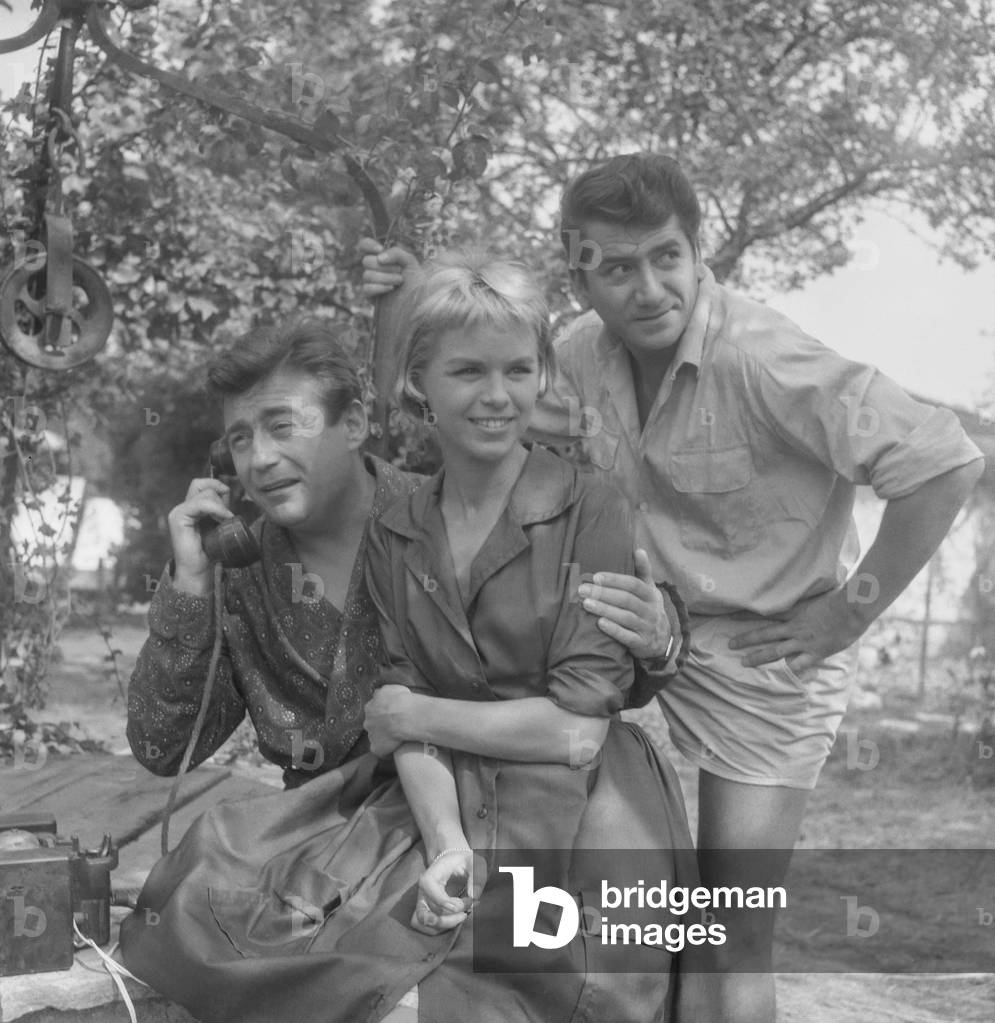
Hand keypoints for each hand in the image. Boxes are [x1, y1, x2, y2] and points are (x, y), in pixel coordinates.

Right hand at [167, 478, 232, 592]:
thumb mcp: (220, 524)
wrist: (200, 570)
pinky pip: (199, 504)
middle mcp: (183, 507)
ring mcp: (179, 511)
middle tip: (226, 515)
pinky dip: (215, 509)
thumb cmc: (212, 551)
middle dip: (220, 496)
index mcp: (192, 507)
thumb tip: (235, 492)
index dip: (219, 488)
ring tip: (224, 521)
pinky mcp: (178, 518)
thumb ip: (222, 509)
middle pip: (202, 485)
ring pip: (204, 493)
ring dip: (220, 506)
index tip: (229, 507)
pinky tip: (222, 519)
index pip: (203, 484)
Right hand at [357, 237, 419, 298]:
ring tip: (400, 281)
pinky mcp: (369, 296)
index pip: (364, 245)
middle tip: (399, 271)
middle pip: (366, 261)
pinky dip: (380, 287)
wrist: (419, 301)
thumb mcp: (409, 261)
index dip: (368, 245)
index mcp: (381, 257)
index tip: (380, 249)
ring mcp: (370, 282)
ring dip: (386, 277)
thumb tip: (379, 258)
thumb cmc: (415, 280)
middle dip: (385, 266)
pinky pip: (366, 288)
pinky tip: (391, 289)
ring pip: (367, 275)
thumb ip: (396, 253)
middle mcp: (373, 268)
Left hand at [363, 684, 418, 756]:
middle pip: (372, 724)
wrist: (404, 716)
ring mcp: (371, 735)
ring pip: (376, 737)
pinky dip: (386, 751)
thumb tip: (390, 697)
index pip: (373, 710)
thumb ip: (387, 692)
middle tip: (395, 726)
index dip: (383, 712)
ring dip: (384, 738)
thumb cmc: (402, 701)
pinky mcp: (376, 747)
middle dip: (380, 725)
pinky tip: (396, 750)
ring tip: (398, 739)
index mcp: (370, 706)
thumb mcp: (393, 688)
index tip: (392, 714)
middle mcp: (368, 720)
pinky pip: (380, 751)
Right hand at [411, 849, 473, 935]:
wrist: (453, 860)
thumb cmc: (463, 860)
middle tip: (468, 908)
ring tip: (464, 914)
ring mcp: (422, 903)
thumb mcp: (473, 861)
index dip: (448, 903)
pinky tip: (458, 916)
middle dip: (450, 917)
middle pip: (428, 915)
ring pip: (427, 924)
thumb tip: (473, 896)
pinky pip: (428, 927)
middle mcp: (422, 892)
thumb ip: (476, 876)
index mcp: (429, 877)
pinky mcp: (426, 911)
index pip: (433, 896)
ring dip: (447, 924)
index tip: (467, 901)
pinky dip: (443, 927)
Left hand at [577, 548, 671, 660]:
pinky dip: (614, 630)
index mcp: (651, 595)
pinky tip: (600, 623)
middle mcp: (651, 611)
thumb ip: (643, 571)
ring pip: (626, 617)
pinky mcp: (641, 644)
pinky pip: (628, 637)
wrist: (661, 641)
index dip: (615, 580)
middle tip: (582, 590)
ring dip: (605, 610)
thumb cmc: (648, 609)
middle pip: (627, 600)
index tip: (595, 577)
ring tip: (586, 603)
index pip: (633, 584)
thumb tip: (638, 549)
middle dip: (604, 594)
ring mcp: (647, 628)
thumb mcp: (649, 590)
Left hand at [727, 588, 865, 672]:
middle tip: (730, 644)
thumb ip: (810, 599)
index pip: (767, 613)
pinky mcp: (815, 652)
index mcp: (795, 613)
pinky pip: (799, 664)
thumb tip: (807, 590)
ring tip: (744, 662)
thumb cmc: (840, 599)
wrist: (852, 608)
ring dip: (758, 657)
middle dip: (746, 639)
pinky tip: (778, 677)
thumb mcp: (820, 595)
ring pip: (775, 651)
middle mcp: (794, 628)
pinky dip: (789, 670)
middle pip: (765, 634)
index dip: (748, 614)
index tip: (731, 616)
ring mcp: (803, 641)